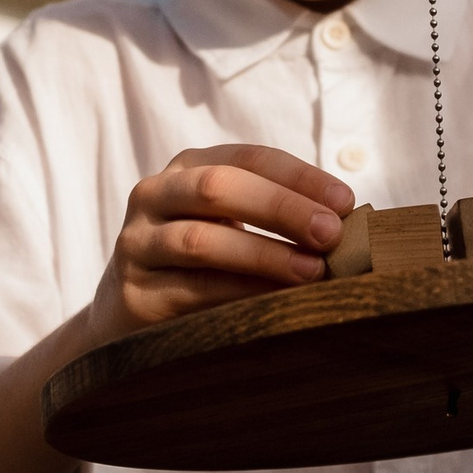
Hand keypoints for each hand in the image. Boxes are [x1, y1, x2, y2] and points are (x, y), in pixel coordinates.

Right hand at [84, 145, 354, 342]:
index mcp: (185, 168)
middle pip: (218, 189)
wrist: (126, 314)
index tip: (346, 201)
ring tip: (312, 272)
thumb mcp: (227, 224)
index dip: (299, 177)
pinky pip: (193, 291)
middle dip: (281, 208)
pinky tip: (276, 303)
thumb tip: (347, 226)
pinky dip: (240, 295)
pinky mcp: (134, 294)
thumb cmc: (197, 264)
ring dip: (264, 256)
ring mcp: (137, 244)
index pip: (248, 159)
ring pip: (202, 242)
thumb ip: (272, 217)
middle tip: (331, 233)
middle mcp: (153, 196)